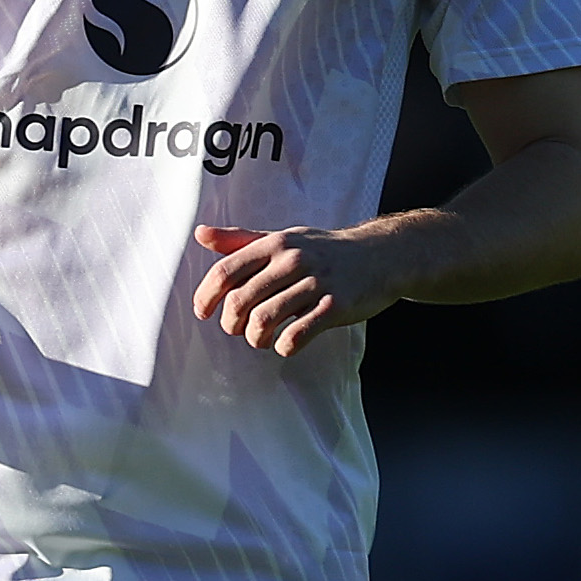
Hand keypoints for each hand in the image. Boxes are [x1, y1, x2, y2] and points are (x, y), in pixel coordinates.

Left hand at [190, 225, 403, 356]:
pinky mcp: (336, 306)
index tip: (202, 312)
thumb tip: (200, 234)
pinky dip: (284, 347)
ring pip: (265, 320)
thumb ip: (241, 240)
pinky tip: (286, 344)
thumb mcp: (283, 238)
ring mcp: (316, 283)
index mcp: (275, 244)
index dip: (206, 296)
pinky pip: (298, 335)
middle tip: (237, 329)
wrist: (381, 256)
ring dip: (255, 338)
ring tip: (261, 339)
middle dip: (231, 324)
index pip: (226, 271)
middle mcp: (293, 260)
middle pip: (240, 301)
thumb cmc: (324, 250)